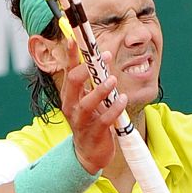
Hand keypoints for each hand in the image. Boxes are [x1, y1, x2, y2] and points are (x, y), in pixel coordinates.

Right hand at [60, 41, 127, 173]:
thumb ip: (93, 82)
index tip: (75, 38)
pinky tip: (122, 100)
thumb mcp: (90, 100)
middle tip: (104, 57)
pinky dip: (114, 109)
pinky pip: (103, 120)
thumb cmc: (91, 122)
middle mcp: (71, 106)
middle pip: (73, 82)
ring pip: (87, 102)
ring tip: (113, 80)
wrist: (90, 154)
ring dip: (100, 89)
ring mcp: (81, 121)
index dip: (71, 54)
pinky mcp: (94, 133)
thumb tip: (102, 58)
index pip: (69, 70)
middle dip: (87, 68)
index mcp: (70, 95)